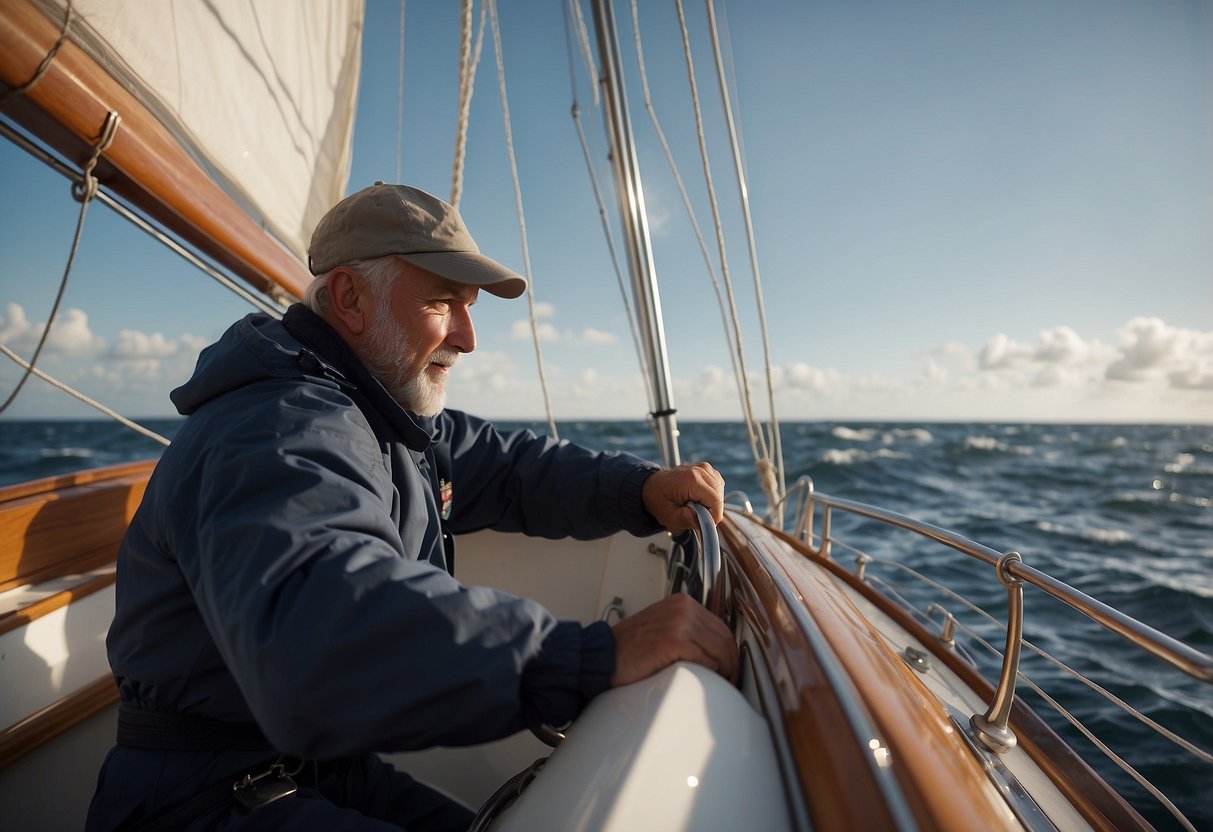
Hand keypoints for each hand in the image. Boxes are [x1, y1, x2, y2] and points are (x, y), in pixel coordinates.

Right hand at [610, 594, 737, 685]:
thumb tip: (714, 650)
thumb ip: (686, 630)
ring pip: (720, 650)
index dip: (729, 651)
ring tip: (720, 686)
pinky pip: (706, 660)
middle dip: (731, 663)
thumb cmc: (629, 649)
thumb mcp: (662, 626)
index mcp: (682, 603)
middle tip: (728, 682)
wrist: (603, 655)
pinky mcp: (674, 641)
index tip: (728, 668)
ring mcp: (679, 622)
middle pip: (724, 638)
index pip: (720, 627)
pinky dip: (710, 674)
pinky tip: (705, 683)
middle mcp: (683, 608)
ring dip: (724, 672)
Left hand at [641, 462, 724, 530]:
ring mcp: (704, 468)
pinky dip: (711, 494)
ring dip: (711, 502)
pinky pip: (717, 485)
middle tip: (695, 515)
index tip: (705, 524)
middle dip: (711, 510)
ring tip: (694, 505)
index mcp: (691, 480)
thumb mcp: (670, 516)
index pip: (715, 501)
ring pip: (720, 491)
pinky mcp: (706, 469)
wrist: (651, 486)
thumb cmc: (659, 500)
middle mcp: (700, 470)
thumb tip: (705, 522)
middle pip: (718, 496)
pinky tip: (698, 498)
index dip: (714, 517)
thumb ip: (687, 520)